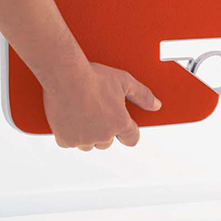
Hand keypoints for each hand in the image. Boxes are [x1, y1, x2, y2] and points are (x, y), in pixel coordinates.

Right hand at [43, 62, 161, 150]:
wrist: (64, 76)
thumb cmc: (94, 77)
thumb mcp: (125, 81)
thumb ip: (143, 95)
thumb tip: (156, 105)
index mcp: (120, 123)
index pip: (131, 139)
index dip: (129, 133)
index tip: (125, 128)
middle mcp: (103, 135)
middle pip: (107, 142)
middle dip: (104, 130)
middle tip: (96, 111)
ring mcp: (83, 139)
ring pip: (88, 144)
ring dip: (87, 134)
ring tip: (83, 113)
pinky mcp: (65, 139)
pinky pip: (69, 143)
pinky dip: (68, 134)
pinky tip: (69, 117)